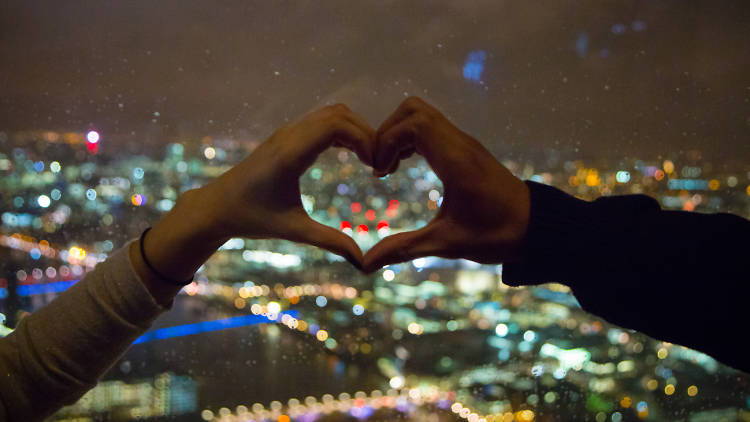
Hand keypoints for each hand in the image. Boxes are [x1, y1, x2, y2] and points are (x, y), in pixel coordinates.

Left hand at [135, 104, 374, 303]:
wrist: (216, 206)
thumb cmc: (252, 218)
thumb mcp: (294, 231)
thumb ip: (330, 242)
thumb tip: (362, 262)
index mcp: (290, 154)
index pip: (336, 125)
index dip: (364, 139)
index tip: (375, 166)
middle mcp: (289, 136)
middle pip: (340, 114)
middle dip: (366, 133)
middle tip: (380, 164)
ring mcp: (287, 133)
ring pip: (332, 114)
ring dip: (356, 130)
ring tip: (370, 159)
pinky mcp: (287, 136)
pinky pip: (322, 121)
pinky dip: (343, 131)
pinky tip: (353, 155)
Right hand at [362, 97, 530, 272]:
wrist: (536, 228)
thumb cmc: (497, 235)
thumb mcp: (448, 243)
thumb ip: (404, 248)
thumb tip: (365, 265)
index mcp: (456, 162)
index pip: (413, 125)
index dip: (387, 141)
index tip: (379, 172)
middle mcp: (460, 144)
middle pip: (414, 110)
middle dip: (388, 132)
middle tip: (379, 165)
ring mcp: (464, 143)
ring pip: (422, 114)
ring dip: (398, 133)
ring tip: (389, 166)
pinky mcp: (466, 148)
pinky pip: (431, 126)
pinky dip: (411, 138)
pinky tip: (404, 166)